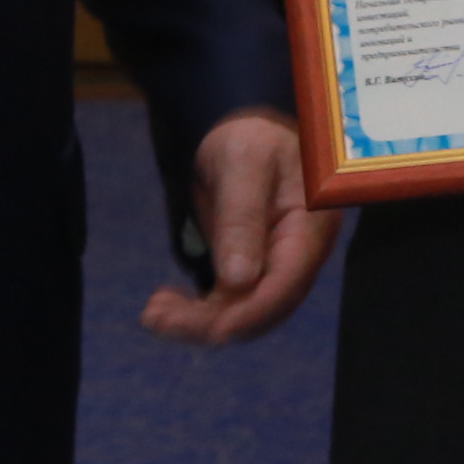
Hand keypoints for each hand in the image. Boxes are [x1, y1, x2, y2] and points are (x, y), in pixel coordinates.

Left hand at [142, 108, 340, 343]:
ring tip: (153, 315)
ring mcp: (276, 266)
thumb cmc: (249, 137)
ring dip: (199, 321)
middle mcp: (299, 255)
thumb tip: (238, 281)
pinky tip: (164, 307)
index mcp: (311, 227)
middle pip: (264, 307)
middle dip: (214, 323)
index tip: (211, 330)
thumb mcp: (243, 164)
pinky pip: (228, 302)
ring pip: (242, 312)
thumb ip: (242, 218)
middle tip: (159, 320)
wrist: (241, 133)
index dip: (251, 312)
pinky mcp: (251, 271)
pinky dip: (197, 311)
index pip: (287, 282)